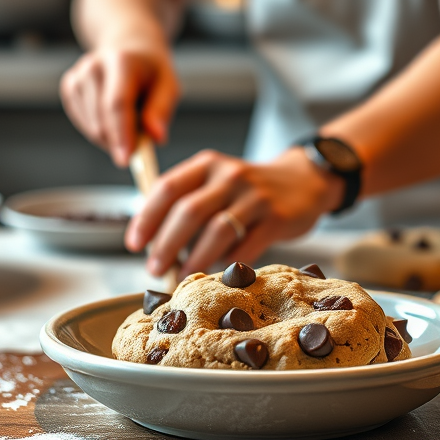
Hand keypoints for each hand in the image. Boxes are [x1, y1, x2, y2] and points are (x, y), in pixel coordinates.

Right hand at [60, 45, 178, 165]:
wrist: (129, 49)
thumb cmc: (150, 72)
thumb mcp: (168, 85)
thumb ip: (161, 110)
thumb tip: (156, 137)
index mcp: (122, 61)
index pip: (117, 103)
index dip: (120, 134)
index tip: (126, 159)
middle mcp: (94, 66)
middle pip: (100, 118)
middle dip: (119, 141)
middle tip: (139, 146)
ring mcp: (78, 76)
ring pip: (90, 125)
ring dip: (110, 137)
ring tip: (129, 123)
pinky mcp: (69, 86)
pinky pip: (82, 122)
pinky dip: (98, 130)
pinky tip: (112, 118)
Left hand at [125, 148, 343, 276]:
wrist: (305, 180)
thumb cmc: (249, 189)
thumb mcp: (217, 179)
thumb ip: (188, 200)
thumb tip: (150, 239)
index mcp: (207, 164)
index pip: (168, 187)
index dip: (146, 217)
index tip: (134, 243)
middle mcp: (229, 175)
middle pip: (188, 211)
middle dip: (165, 244)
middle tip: (153, 268)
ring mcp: (255, 196)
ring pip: (217, 230)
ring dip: (194, 259)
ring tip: (182, 275)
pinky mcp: (276, 218)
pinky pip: (246, 246)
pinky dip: (227, 263)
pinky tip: (217, 273)